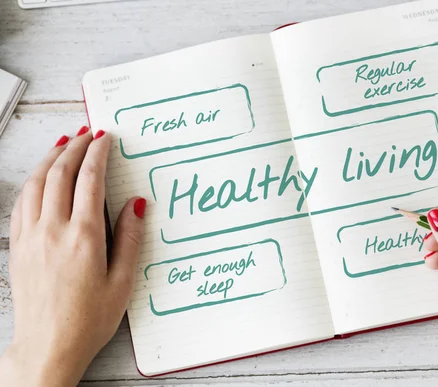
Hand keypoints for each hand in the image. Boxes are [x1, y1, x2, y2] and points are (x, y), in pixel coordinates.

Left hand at [0, 127, 145, 386]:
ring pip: (36, 183)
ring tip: (63, 143)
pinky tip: (40, 177)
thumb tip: (136, 204)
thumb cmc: (88, 320)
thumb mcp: (123, 282)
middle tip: (87, 133)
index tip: (105, 137)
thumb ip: (131, 238)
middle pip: (60, 173)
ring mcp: (31, 237)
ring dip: (51, 158)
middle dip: (74, 147)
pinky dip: (33, 180)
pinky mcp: (18, 247)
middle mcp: (53, 230)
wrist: (47, 346)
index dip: (98, 153)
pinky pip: (22, 202)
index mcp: (84, 237)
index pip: (89, 180)